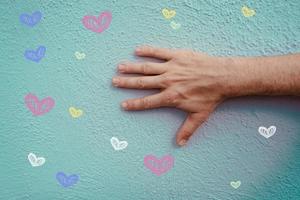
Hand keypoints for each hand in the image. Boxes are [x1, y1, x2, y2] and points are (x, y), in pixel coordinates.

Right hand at [112, 46, 234, 145]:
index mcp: (170, 97)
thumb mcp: (199, 116)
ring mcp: (171, 68)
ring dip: (132, 67)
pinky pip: (159, 52)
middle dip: (126, 83)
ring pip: (147, 68)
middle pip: (142, 83)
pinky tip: (137, 50)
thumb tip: (180, 145)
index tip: (123, 104)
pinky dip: (148, 51)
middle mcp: (167, 82)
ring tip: (120, 67)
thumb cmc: (211, 97)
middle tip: (114, 81)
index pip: (147, 102)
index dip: (134, 104)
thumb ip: (187, 130)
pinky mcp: (177, 56)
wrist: (222, 77)